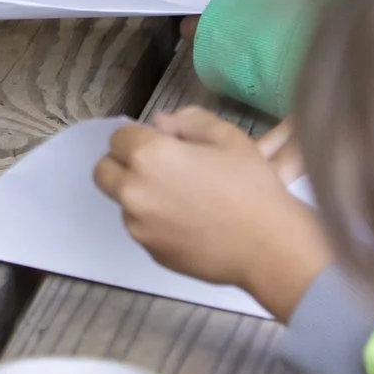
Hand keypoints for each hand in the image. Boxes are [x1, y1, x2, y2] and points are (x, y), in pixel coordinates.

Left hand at [93, 107, 332, 319]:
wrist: (269, 248)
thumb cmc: (251, 187)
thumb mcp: (228, 137)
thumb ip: (188, 121)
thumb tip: (160, 124)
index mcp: (149, 156)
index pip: (118, 137)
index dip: (139, 137)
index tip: (162, 145)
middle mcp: (133, 191)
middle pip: (104, 171)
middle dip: (123, 164)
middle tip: (159, 169)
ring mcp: (139, 226)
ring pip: (122, 202)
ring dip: (140, 194)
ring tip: (183, 199)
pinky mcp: (150, 252)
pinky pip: (141, 228)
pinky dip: (155, 222)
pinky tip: (190, 223)